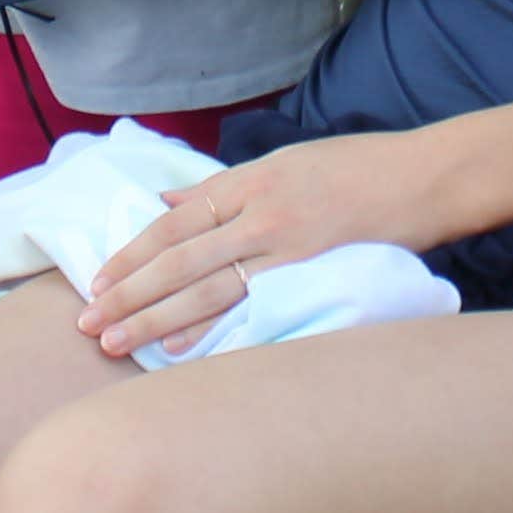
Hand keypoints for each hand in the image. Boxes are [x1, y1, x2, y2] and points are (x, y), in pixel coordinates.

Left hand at [77, 129, 444, 359]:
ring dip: (156, 319)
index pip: (175, 222)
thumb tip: (168, 204)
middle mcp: (261, 215)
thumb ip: (224, 188)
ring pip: (207, 290)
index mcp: (250, 181)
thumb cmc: (357, 168)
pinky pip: (252, 310)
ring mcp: (288, 250)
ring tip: (116, 343)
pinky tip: (178, 351)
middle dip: (129, 293)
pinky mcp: (314, 278)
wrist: (425, 180)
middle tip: (87, 323)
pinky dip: (213, 332)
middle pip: (179, 260)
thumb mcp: (284, 161)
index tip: (97, 280)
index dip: (132, 253)